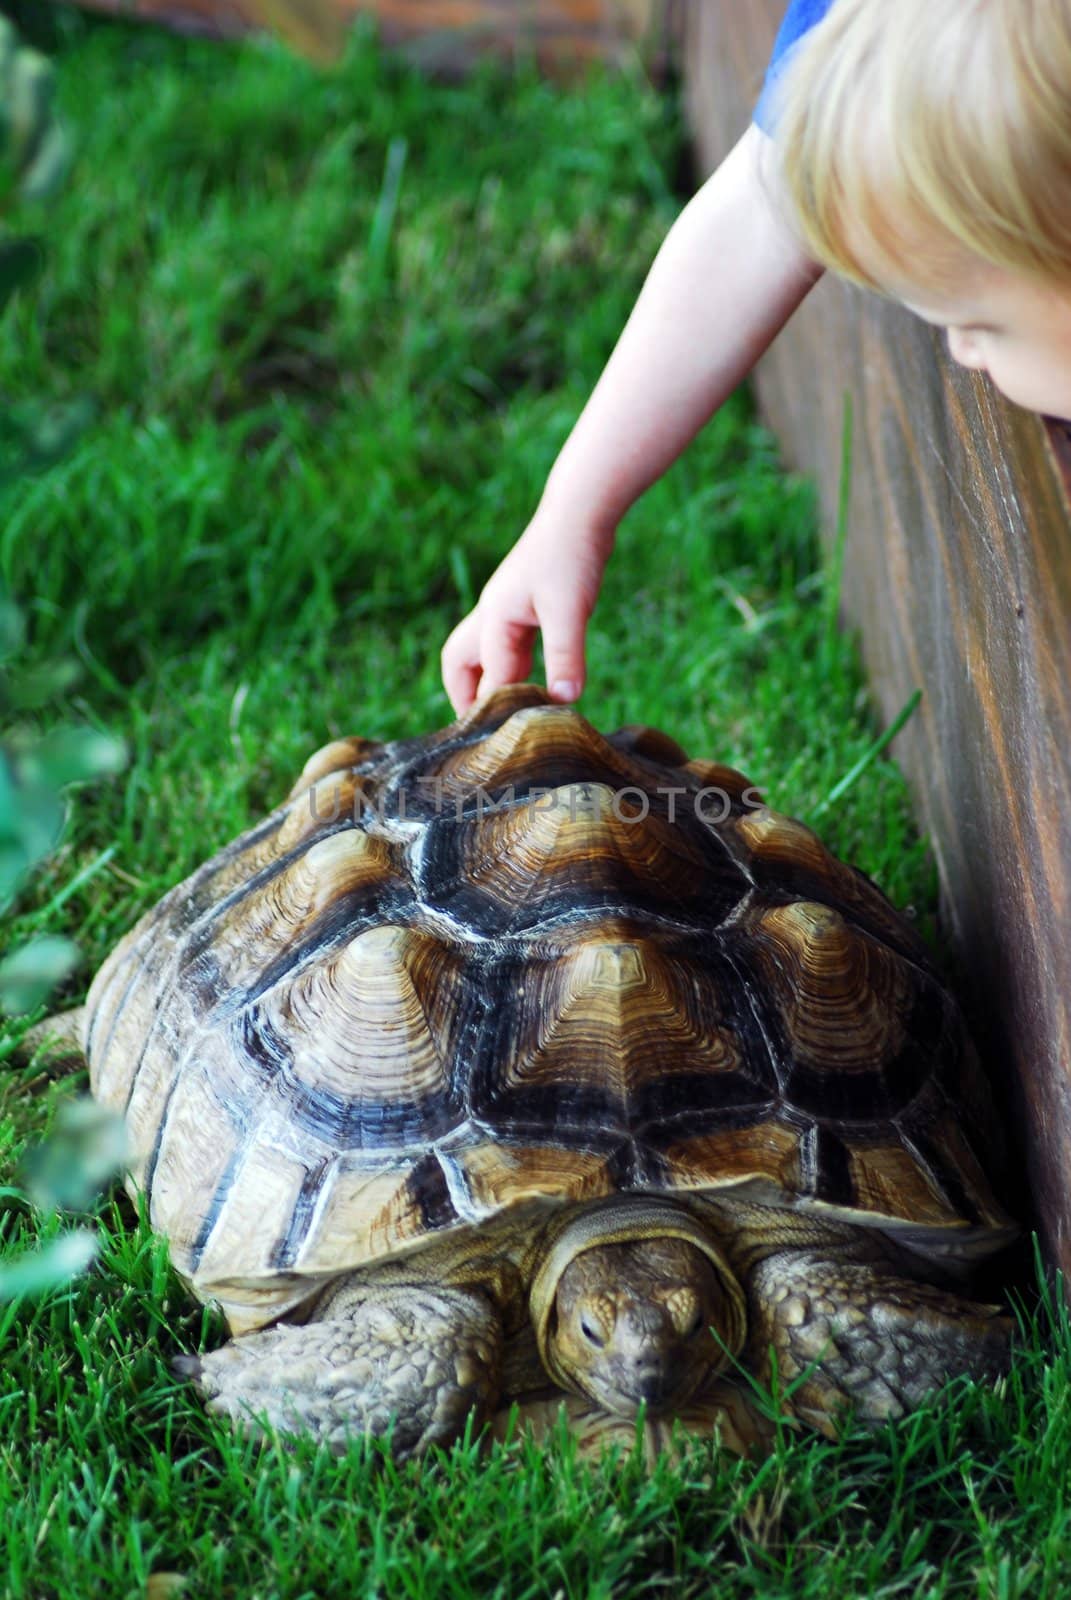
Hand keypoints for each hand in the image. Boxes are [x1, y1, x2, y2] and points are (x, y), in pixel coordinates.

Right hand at [441, 510, 613, 715]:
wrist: (581, 511)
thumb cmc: (571, 555)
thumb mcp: (570, 609)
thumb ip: (567, 655)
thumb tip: (567, 700)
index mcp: (494, 617)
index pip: (489, 676)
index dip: (498, 709)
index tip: (511, 741)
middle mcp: (492, 614)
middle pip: (460, 662)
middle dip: (466, 695)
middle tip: (482, 729)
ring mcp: (508, 608)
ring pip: (485, 654)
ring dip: (493, 683)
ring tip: (509, 715)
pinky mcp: (527, 605)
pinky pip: (510, 644)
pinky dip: (516, 667)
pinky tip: (538, 681)